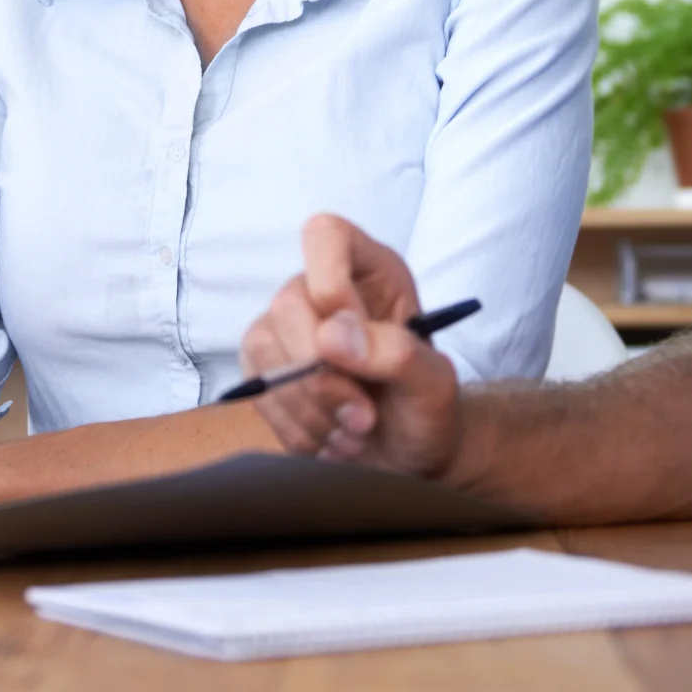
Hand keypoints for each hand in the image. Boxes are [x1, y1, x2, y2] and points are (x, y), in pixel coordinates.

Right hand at [240, 214, 463, 477]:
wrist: (406, 455)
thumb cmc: (425, 410)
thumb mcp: (435, 385)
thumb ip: (397, 353)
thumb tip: (332, 336)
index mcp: (370, 273)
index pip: (327, 236)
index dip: (329, 282)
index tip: (352, 339)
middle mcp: (321, 291)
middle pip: (288, 304)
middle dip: (322, 374)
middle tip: (364, 417)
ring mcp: (287, 329)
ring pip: (265, 351)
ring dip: (312, 409)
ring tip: (354, 433)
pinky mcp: (265, 368)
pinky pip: (257, 391)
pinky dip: (296, 427)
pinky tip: (330, 437)